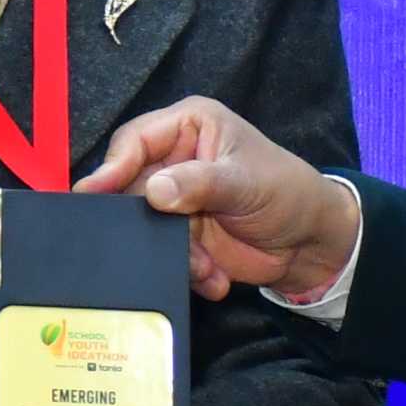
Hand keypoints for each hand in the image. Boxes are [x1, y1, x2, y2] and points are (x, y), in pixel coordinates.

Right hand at [77, 97, 355, 302]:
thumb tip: (153, 191)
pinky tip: (213, 278)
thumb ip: (199, 183)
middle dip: (144, 221)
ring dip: (172, 252)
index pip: (135, 140)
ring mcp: (176, 200)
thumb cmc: (287, 192)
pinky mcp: (181, 235)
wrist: (312, 243)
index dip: (112, 166)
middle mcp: (174, 160)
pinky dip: (187, 270)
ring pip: (145, 227)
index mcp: (188, 127)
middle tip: (147, 243)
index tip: (94, 192)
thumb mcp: (245, 181)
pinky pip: (163, 253)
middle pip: (130, 187)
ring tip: (203, 267)